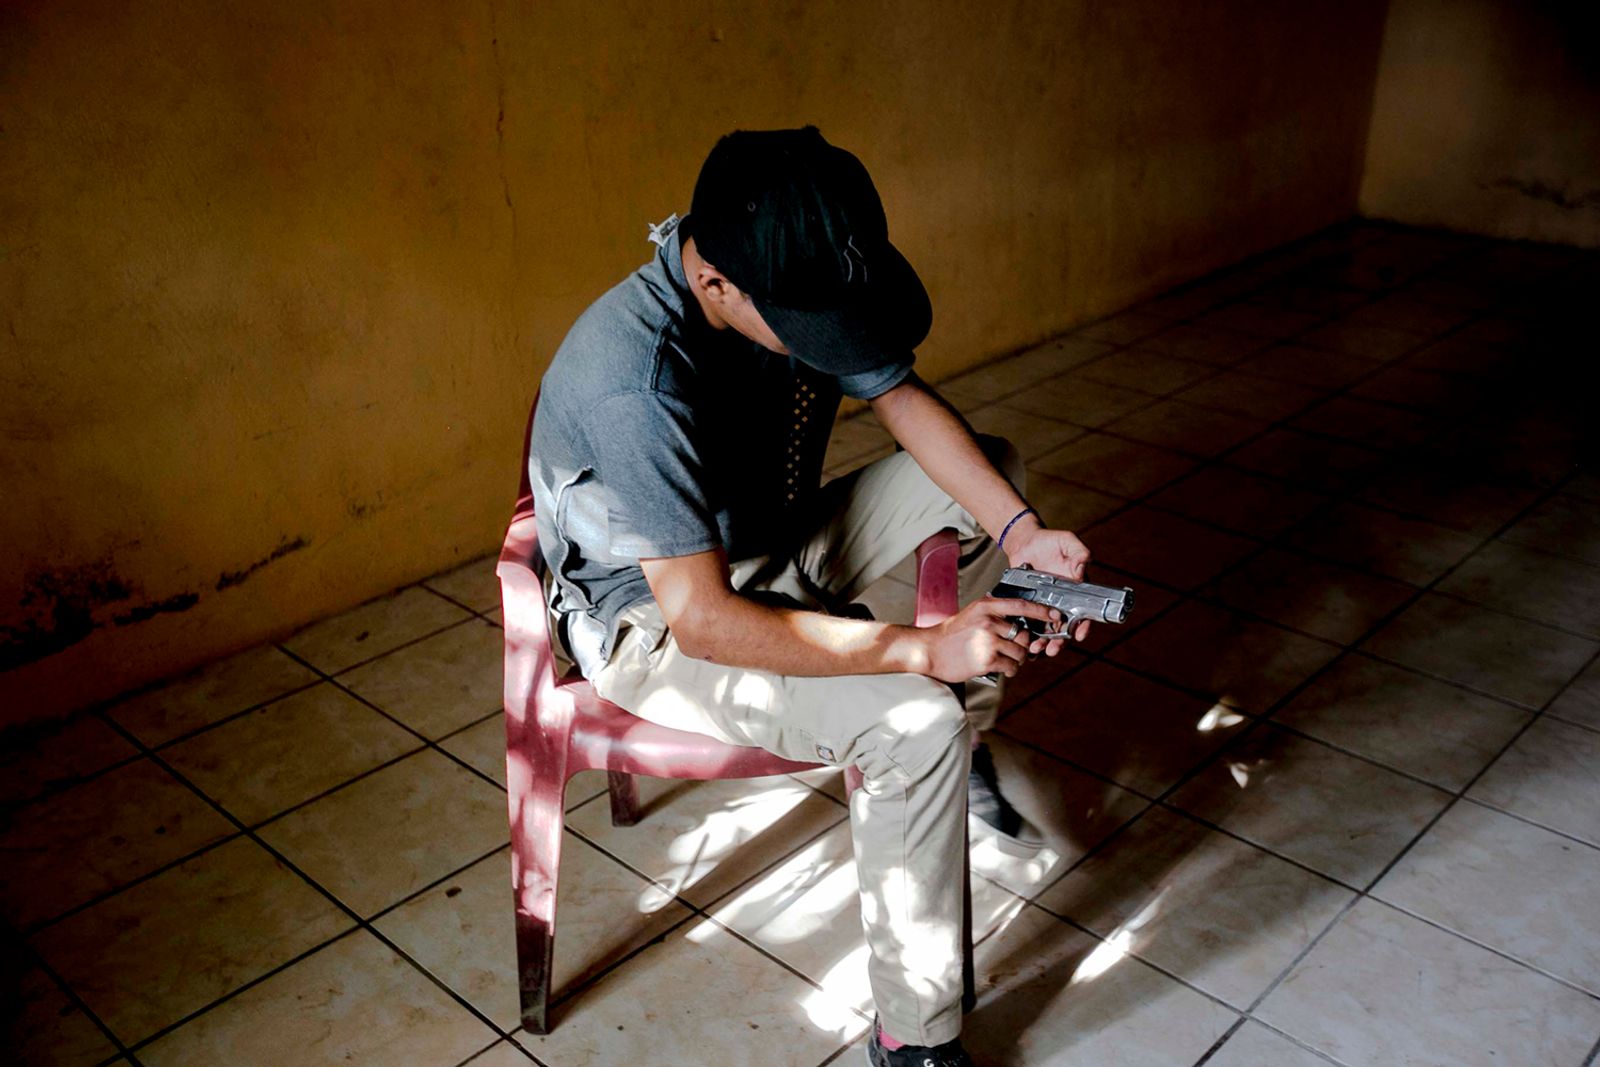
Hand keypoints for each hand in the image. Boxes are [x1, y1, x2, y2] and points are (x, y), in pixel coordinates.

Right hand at [918, 596, 1061, 682]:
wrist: (930, 651)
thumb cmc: (950, 634)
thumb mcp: (971, 614)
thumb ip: (991, 612)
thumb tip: (1016, 617)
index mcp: (985, 607)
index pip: (1021, 605)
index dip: (1042, 611)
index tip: (1054, 616)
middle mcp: (988, 622)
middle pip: (1023, 634)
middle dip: (1024, 644)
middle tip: (1017, 649)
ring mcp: (988, 641)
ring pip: (1020, 652)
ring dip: (1018, 660)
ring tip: (1007, 661)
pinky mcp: (987, 660)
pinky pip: (1012, 667)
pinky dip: (1011, 671)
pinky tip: (1004, 670)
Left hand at [1003, 520, 1093, 647]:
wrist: (1024, 542)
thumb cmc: (1049, 540)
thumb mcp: (1066, 541)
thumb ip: (1079, 551)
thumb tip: (1085, 564)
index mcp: (1076, 590)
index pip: (1084, 612)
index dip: (1084, 625)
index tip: (1079, 635)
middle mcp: (1062, 601)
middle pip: (1064, 628)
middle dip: (1060, 642)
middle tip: (1053, 650)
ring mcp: (1045, 604)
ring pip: (1047, 630)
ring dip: (1043, 643)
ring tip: (1035, 650)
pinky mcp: (1028, 605)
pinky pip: (1029, 624)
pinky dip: (1027, 636)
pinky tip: (1022, 644)